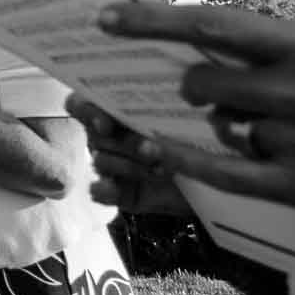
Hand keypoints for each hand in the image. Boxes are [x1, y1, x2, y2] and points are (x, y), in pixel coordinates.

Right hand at [67, 93, 193, 215]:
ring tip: (159, 170)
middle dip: (125, 142)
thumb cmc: (196, 142)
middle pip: (95, 135)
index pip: (83, 104)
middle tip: (153, 151)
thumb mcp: (181, 121)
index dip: (87, 110)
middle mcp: (110, 137)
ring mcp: (113, 166)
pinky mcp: (119, 193)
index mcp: (120, 112)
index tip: (106, 124)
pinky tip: (115, 189)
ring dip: (128, 166)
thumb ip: (163, 111)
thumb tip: (162, 102)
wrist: (212, 182)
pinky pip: (99, 191)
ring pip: (101, 161)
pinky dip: (105, 190)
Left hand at [92, 2, 294, 222]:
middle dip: (193, 88)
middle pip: (204, 84)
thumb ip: (274, 52)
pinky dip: (188, 161)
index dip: (155, 22)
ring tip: (268, 129)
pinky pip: (226, 174)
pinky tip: (159, 150)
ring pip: (223, 131)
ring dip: (228, 129)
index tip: (110, 17)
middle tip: (206, 90)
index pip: (215, 26)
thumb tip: (203, 52)